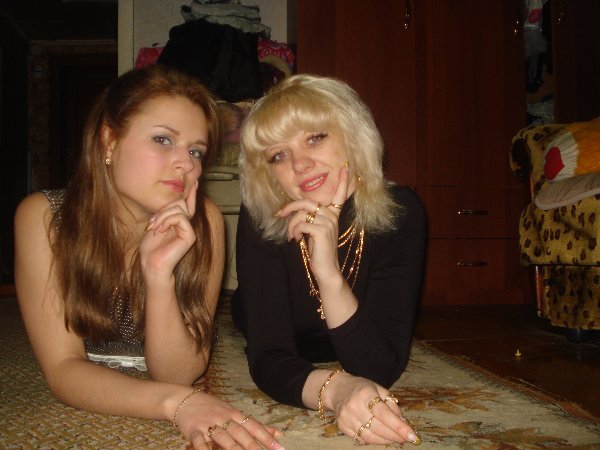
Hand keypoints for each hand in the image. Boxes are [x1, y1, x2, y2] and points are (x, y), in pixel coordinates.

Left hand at [140, 180, 197, 278]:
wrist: (151, 265)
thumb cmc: (151, 249)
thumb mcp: (156, 225)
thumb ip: (165, 213)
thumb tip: (174, 200)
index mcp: (180, 223)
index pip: (188, 203)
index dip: (191, 192)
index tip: (194, 180)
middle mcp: (187, 225)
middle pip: (180, 202)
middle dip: (164, 208)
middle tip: (152, 222)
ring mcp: (189, 230)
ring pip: (179, 208)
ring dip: (163, 215)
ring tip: (154, 227)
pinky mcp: (190, 235)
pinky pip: (180, 217)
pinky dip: (167, 221)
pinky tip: (160, 230)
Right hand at [175, 390, 284, 449]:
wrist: (183, 399)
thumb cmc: (211, 407)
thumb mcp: (233, 411)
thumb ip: (253, 424)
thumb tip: (277, 434)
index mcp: (234, 414)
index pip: (253, 426)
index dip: (266, 437)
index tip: (278, 447)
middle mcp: (223, 418)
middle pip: (240, 433)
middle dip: (254, 445)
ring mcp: (208, 424)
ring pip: (223, 438)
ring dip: (234, 449)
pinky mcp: (193, 430)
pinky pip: (200, 442)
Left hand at [277, 167, 349, 281]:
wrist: (326, 269)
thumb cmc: (319, 251)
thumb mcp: (315, 231)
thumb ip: (310, 218)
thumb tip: (294, 213)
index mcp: (333, 215)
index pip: (340, 196)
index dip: (343, 182)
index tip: (346, 167)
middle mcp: (332, 216)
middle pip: (307, 202)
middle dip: (290, 207)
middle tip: (280, 215)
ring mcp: (328, 223)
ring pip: (301, 214)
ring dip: (291, 225)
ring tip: (292, 235)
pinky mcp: (321, 231)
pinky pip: (300, 224)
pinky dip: (294, 231)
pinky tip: (297, 239)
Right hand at [326, 373, 419, 445]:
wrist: (337, 389)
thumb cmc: (362, 388)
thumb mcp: (379, 389)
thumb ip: (392, 405)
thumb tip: (403, 423)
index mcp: (365, 393)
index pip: (384, 413)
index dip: (398, 426)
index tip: (412, 435)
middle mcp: (354, 406)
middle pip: (378, 427)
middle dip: (395, 436)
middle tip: (407, 438)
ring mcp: (346, 418)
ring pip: (370, 437)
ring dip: (386, 440)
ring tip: (397, 439)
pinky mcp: (342, 427)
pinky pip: (361, 439)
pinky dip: (374, 440)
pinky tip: (382, 437)